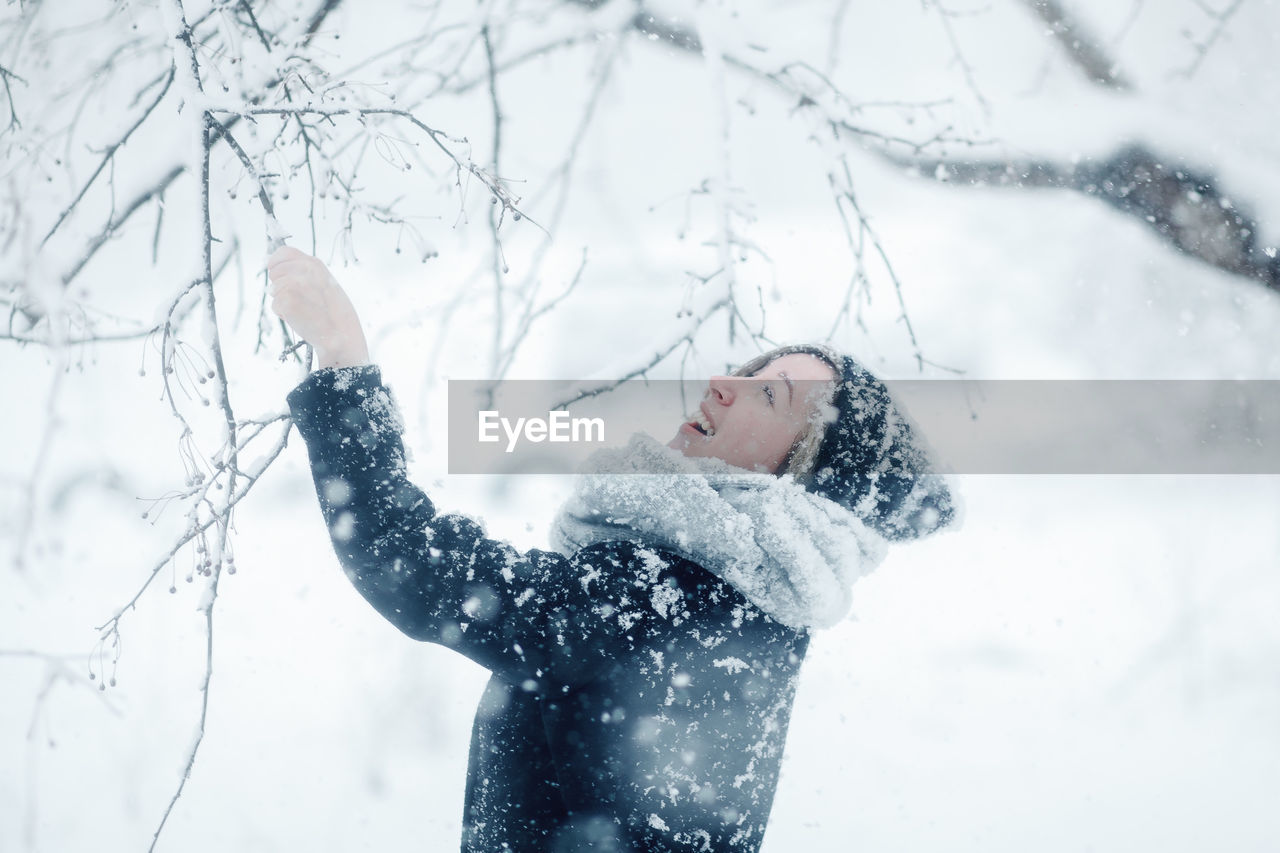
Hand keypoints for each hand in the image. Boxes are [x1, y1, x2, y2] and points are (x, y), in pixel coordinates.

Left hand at [267, 246, 370, 368]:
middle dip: (281, 286)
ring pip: (273, 290)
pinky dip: (284, 315)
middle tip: (301, 300)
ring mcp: (294, 284)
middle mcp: (303, 270)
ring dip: (283, 302)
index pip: (283, 253)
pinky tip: (301, 319)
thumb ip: (304, 272)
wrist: (341, 335)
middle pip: (274, 272)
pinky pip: (275, 306)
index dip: (277, 264)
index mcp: (314, 264)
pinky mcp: (286, 300)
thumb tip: (275, 267)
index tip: (280, 276)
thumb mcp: (325, 282)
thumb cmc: (335, 313)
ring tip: (304, 310)